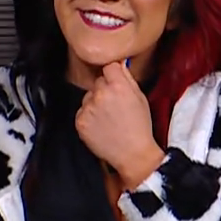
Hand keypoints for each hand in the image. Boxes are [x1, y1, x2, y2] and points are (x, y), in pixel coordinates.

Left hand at [76, 61, 165, 183]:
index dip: (113, 75)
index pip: (109, 67)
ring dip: (95, 104)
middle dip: (104, 90)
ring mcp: (88, 108)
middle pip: (97, 82)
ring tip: (108, 120)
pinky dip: (89, 118)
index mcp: (118, 86)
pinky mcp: (80, 121)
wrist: (133, 154)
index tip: (116, 83)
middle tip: (115, 107)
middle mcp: (101, 94)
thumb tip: (119, 66)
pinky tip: (101, 127)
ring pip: (88, 97)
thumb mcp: (140, 98)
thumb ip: (128, 79)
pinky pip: (82, 112)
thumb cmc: (140, 128)